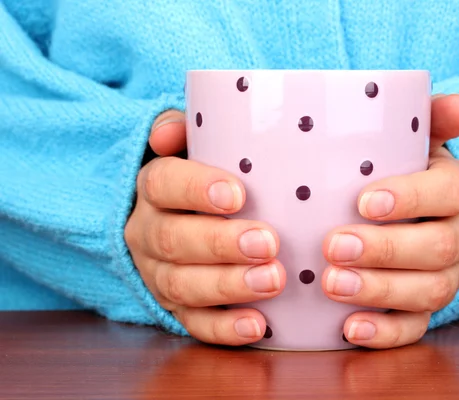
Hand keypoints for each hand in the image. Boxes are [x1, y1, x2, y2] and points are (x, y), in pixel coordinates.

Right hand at [125, 111, 285, 345]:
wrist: (176, 218)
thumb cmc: (202, 177)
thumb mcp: (193, 144)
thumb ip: (185, 129)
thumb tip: (169, 133)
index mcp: (153, 189)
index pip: (163, 184)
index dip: (197, 189)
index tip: (238, 194)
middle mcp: (148, 233)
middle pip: (173, 240)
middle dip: (222, 244)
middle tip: (268, 243)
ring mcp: (159, 275)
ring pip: (183, 286)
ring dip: (229, 286)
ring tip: (273, 280)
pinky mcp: (176, 308)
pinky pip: (194, 324)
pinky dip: (224, 329)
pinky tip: (258, 325)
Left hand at [321, 94, 458, 348]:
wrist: (404, 213)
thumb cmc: (396, 171)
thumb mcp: (411, 139)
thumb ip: (429, 117)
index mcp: (457, 190)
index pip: (449, 192)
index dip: (410, 198)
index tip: (363, 201)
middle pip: (438, 248)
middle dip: (385, 250)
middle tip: (334, 246)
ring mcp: (447, 277)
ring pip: (429, 292)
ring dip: (380, 291)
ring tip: (332, 284)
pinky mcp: (426, 310)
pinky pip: (415, 329)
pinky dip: (384, 333)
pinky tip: (350, 329)